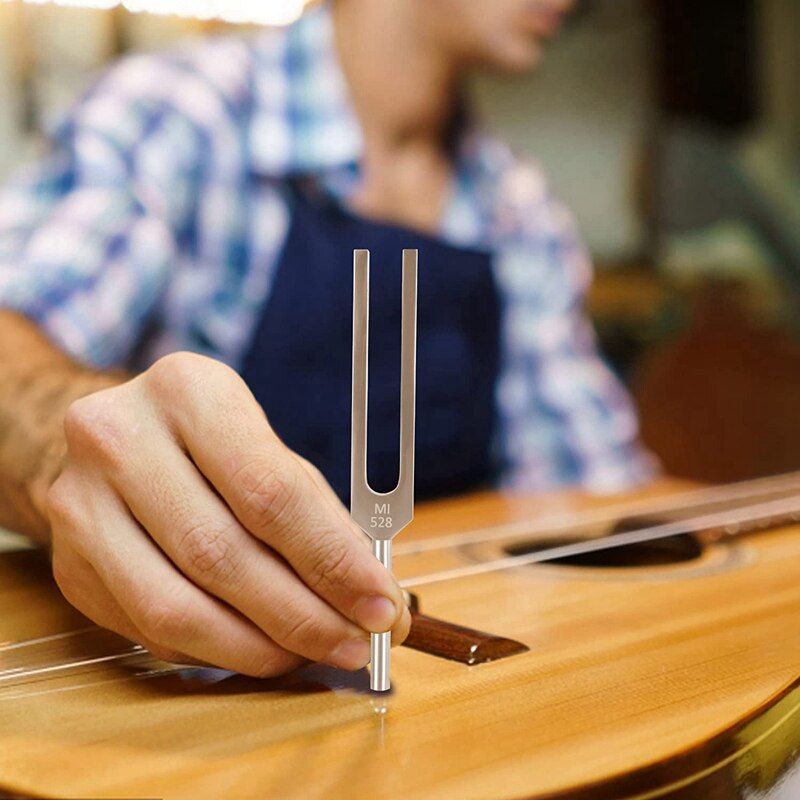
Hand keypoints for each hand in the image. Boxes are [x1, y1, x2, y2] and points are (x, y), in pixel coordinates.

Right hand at [47, 352, 410, 676]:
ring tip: (310, 655)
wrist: (110, 441)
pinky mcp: (68, 564)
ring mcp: (80, 503)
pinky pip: (149, 630)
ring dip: (258, 647)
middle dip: (301, 615)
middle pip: (221, 553)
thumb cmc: (209, 445)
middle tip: (355, 644)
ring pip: (176, 607)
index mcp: (188, 392)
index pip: (269, 491)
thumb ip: (317, 515)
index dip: (331, 559)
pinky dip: (214, 651)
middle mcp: (120, 439)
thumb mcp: (267, 450)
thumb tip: (371, 594)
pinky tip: (255, 647)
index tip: (379, 605)